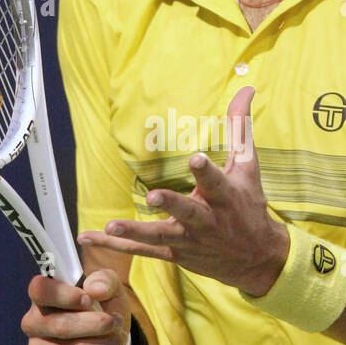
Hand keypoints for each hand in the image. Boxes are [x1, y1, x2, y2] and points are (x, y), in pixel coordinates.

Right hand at [21, 268, 131, 344]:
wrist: (107, 341)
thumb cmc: (102, 308)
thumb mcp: (109, 288)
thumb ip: (104, 281)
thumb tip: (96, 289)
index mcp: (42, 296)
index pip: (40, 290)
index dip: (64, 295)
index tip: (88, 299)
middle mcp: (33, 323)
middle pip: (62, 326)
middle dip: (97, 325)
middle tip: (117, 322)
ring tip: (120, 341)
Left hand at [77, 86, 289, 295]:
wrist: (258, 258)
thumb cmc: (250, 206)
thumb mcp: (248, 166)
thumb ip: (240, 126)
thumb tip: (246, 86)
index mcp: (225, 196)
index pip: (215, 181)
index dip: (205, 171)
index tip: (196, 159)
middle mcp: (206, 220)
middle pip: (187, 212)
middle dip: (171, 204)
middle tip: (152, 196)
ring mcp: (188, 239)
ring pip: (159, 236)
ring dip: (134, 232)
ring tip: (110, 226)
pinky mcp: (174, 254)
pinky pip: (142, 250)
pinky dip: (115, 246)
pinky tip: (88, 237)